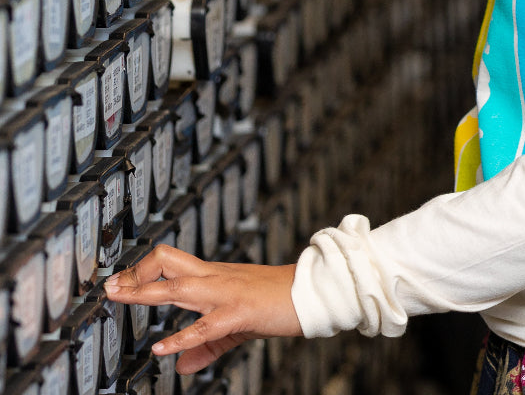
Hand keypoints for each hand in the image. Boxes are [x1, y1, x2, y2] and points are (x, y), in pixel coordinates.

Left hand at [104, 244, 302, 373]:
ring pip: (178, 286)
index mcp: (214, 276)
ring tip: (120, 298)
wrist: (311, 292)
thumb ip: (206, 346)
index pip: (171, 263)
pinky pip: (205, 326)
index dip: (142, 271)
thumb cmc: (276, 302)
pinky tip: (163, 349)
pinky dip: (181, 337)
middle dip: (135, 273)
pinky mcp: (239, 311)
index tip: (119, 282)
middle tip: (111, 285)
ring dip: (145, 293)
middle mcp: (215, 278)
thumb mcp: (236, 326)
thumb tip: (180, 366)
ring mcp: (226, 291)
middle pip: (168, 261)